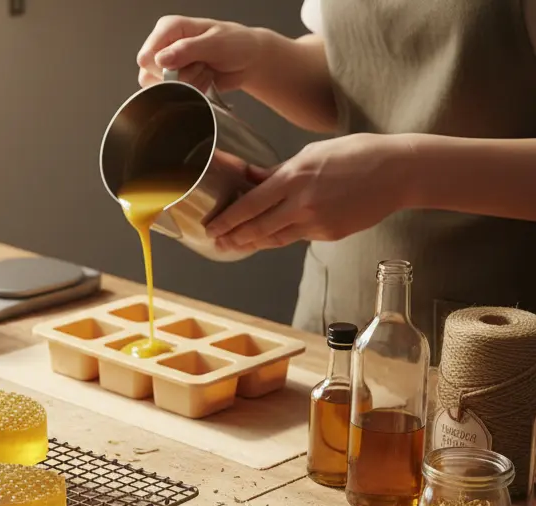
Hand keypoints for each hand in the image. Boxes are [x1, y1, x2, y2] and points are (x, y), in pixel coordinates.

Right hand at [137, 16, 265, 91]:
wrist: (248, 61)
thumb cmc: (236, 43)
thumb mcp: (215, 42)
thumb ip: (187, 49)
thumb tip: (161, 59)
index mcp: (169, 28)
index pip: (147, 56)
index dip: (163, 67)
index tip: (188, 63)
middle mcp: (164, 46)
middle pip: (150, 75)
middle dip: (180, 77)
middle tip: (201, 65)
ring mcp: (167, 65)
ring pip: (160, 88)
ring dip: (188, 85)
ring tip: (204, 71)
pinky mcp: (175, 81)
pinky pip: (172, 96)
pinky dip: (192, 92)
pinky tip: (204, 81)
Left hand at [204, 133, 414, 252]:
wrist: (399, 172)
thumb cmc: (358, 154)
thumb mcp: (313, 153)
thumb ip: (279, 170)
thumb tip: (252, 178)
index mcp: (295, 178)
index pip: (250, 205)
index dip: (228, 219)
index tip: (212, 226)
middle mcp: (302, 203)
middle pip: (258, 228)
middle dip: (234, 237)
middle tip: (217, 242)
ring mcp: (317, 222)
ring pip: (276, 238)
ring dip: (253, 243)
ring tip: (235, 245)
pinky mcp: (330, 234)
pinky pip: (299, 236)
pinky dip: (283, 236)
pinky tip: (270, 237)